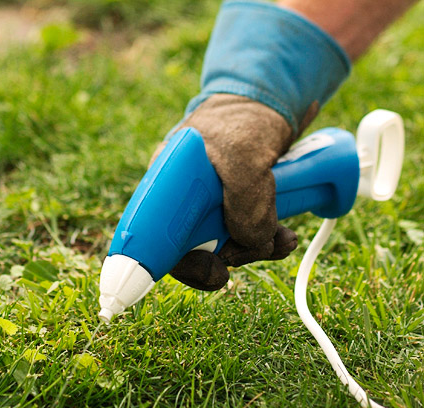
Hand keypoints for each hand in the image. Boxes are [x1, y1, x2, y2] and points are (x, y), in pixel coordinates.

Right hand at [151, 94, 317, 290]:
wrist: (271, 100)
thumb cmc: (245, 116)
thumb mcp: (244, 151)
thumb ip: (245, 200)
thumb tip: (251, 242)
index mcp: (167, 184)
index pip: (158, 238)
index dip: (178, 263)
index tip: (212, 272)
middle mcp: (183, 199)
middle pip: (194, 249)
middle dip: (230, 256)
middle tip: (258, 249)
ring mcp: (210, 205)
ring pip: (225, 247)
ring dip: (256, 249)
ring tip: (282, 239)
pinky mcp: (234, 207)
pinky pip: (246, 237)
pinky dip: (266, 241)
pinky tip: (283, 236)